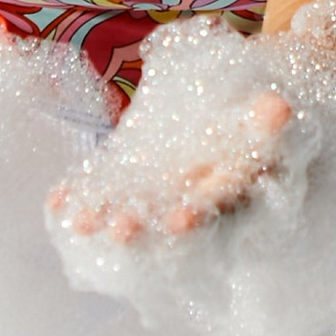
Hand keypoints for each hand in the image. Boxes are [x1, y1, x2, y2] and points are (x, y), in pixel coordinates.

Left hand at [51, 87, 295, 242]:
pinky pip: (106, 192)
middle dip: (145, 226)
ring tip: (79, 223)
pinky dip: (81, 197)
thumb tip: (278, 110)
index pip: (219, 207)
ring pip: (135, 210)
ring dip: (106, 219)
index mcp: (238, 188)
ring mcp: (164, 194)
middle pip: (169, 218)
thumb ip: (269, 118)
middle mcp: (199, 201)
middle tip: (119, 232)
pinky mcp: (135, 182)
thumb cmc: (254, 108)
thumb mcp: (269, 110)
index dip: (200, 214)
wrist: (236, 103)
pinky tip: (56, 201)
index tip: (178, 222)